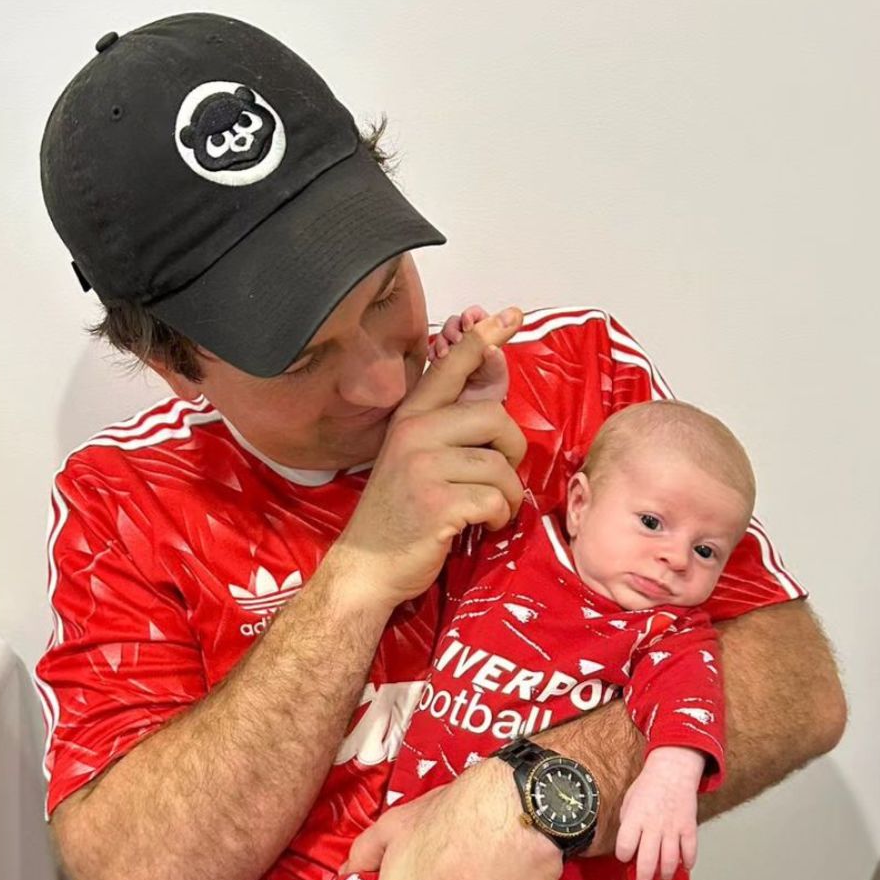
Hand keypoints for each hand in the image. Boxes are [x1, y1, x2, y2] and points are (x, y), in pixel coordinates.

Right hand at [330, 309, 526, 614]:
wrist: (367, 565)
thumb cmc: (399, 512)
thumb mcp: (416, 458)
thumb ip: (451, 425)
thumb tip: (494, 387)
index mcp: (411, 417)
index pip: (452, 366)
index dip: (484, 338)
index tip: (511, 314)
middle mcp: (414, 433)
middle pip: (495, 417)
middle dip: (511, 451)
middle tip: (500, 475)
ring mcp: (424, 467)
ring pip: (501, 465)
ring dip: (508, 494)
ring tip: (488, 508)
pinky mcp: (438, 503)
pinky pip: (497, 499)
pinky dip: (500, 517)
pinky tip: (482, 525)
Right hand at [431, 305, 509, 403]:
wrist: (465, 424)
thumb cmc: (484, 406)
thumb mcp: (495, 384)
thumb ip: (496, 364)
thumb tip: (493, 347)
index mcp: (488, 347)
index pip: (481, 320)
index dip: (474, 316)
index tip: (469, 323)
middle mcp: (471, 348)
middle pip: (460, 323)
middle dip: (455, 327)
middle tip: (456, 338)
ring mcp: (454, 355)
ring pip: (446, 334)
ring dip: (443, 338)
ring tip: (444, 352)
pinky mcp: (439, 363)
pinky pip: (433, 348)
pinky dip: (433, 349)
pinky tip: (435, 358)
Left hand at [614, 747, 704, 879]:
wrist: (673, 770)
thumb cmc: (649, 786)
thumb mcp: (628, 802)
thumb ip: (628, 825)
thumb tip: (629, 847)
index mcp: (635, 818)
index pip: (625, 847)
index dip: (624, 856)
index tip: (626, 857)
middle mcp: (653, 825)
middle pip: (648, 861)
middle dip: (644, 878)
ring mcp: (673, 828)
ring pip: (670, 861)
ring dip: (665, 875)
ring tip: (662, 878)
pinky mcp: (689, 827)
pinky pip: (690, 852)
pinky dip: (687, 863)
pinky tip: (683, 866)